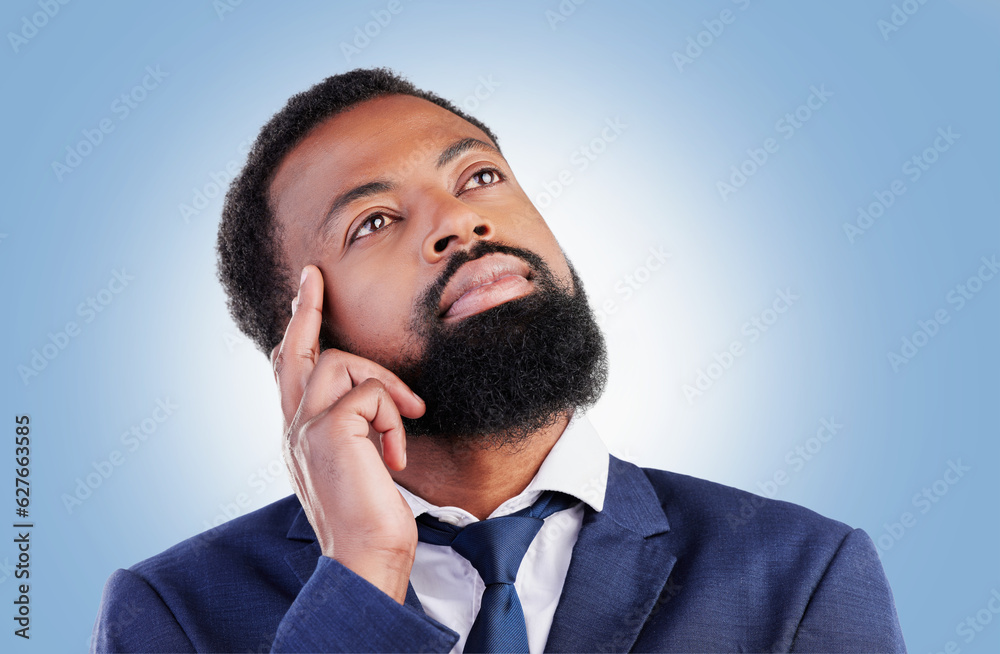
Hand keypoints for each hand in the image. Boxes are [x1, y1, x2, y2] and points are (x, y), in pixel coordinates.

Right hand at [270, 265, 425, 602]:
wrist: (365, 556)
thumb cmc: (369, 517)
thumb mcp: (356, 464)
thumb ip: (353, 430)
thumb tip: (370, 402)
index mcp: (298, 433)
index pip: (290, 370)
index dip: (296, 332)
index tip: (304, 297)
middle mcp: (292, 425)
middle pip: (296, 350)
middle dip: (306, 308)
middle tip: (314, 276)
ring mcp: (305, 425)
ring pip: (343, 362)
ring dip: (385, 385)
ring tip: (408, 420)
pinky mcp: (329, 429)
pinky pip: (371, 392)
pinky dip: (395, 418)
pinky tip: (397, 455)